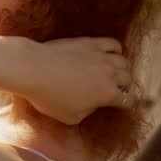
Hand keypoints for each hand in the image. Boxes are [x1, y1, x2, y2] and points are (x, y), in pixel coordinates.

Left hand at [14, 37, 133, 124]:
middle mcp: (109, 74)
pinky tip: (110, 53)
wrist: (34, 69)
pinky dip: (115, 49)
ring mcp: (101, 56)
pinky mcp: (90, 43)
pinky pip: (112, 43)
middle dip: (124, 86)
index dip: (126, 104)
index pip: (127, 100)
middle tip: (117, 88)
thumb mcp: (69, 117)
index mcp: (107, 95)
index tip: (124, 104)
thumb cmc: (48, 96)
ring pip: (123, 61)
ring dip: (122, 68)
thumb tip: (93, 104)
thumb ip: (87, 112)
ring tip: (115, 72)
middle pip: (127, 79)